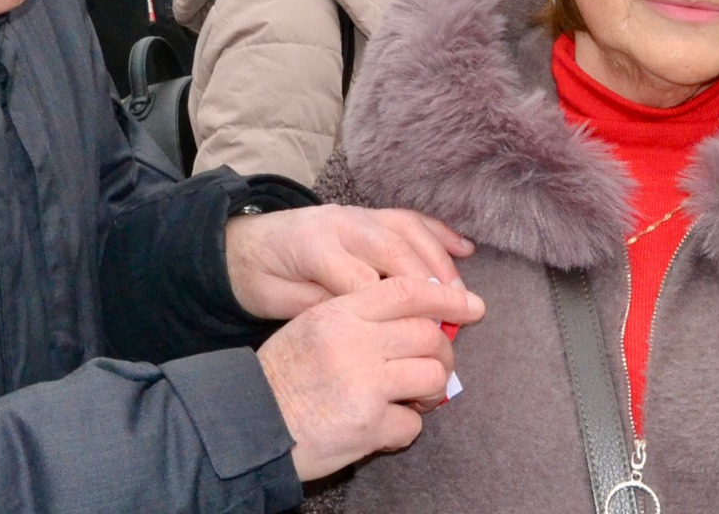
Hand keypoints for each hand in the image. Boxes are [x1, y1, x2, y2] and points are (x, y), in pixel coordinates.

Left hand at [226, 205, 473, 321]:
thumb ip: (322, 310)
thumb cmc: (264, 281)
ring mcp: (356, 214)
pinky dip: (438, 233)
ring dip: (440, 262)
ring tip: (461, 295)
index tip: (418, 340)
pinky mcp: (368, 213)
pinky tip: (464, 250)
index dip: (392, 311)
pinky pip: (409, 218)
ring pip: (407, 231)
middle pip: (394, 251)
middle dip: (429, 285)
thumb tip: (367, 326)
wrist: (246, 244)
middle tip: (458, 318)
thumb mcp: (280, 304)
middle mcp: (339, 224)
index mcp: (314, 248)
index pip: (362, 280)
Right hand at [259, 275, 484, 480]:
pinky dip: (405, 427)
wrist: (249, 423)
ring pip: (432, 375)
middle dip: (442, 351)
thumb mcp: (311, 327)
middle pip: (427, 334)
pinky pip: (412, 423)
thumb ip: (356, 317)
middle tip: (436, 364)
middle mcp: (354, 343)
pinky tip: (385, 426)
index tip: (470, 304)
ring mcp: (363, 384)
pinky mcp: (367, 424)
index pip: (405, 291)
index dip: (444, 297)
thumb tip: (414, 319)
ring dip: (431, 391)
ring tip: (416, 398)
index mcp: (339, 313)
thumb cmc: (282, 376)